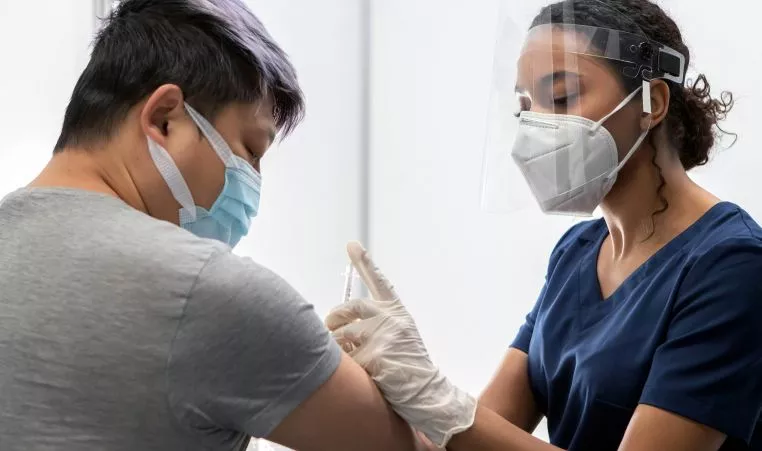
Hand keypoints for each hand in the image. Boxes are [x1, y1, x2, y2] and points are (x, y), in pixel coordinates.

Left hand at [325, 241, 476, 447]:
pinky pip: (346, 359)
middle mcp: (391, 318)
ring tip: (355, 360)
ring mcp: (383, 335)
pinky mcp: (375, 355)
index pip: (379, 281)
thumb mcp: (398, 336)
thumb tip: (334, 323)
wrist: (426, 392)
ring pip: (341, 336)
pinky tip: (364, 374)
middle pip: (348, 308)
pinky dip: (348, 368)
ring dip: (340, 349)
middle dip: (333, 319)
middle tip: (331, 328)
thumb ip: (373, 324)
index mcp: (396, 311)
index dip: (364, 262)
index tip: (352, 244)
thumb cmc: (406, 364)